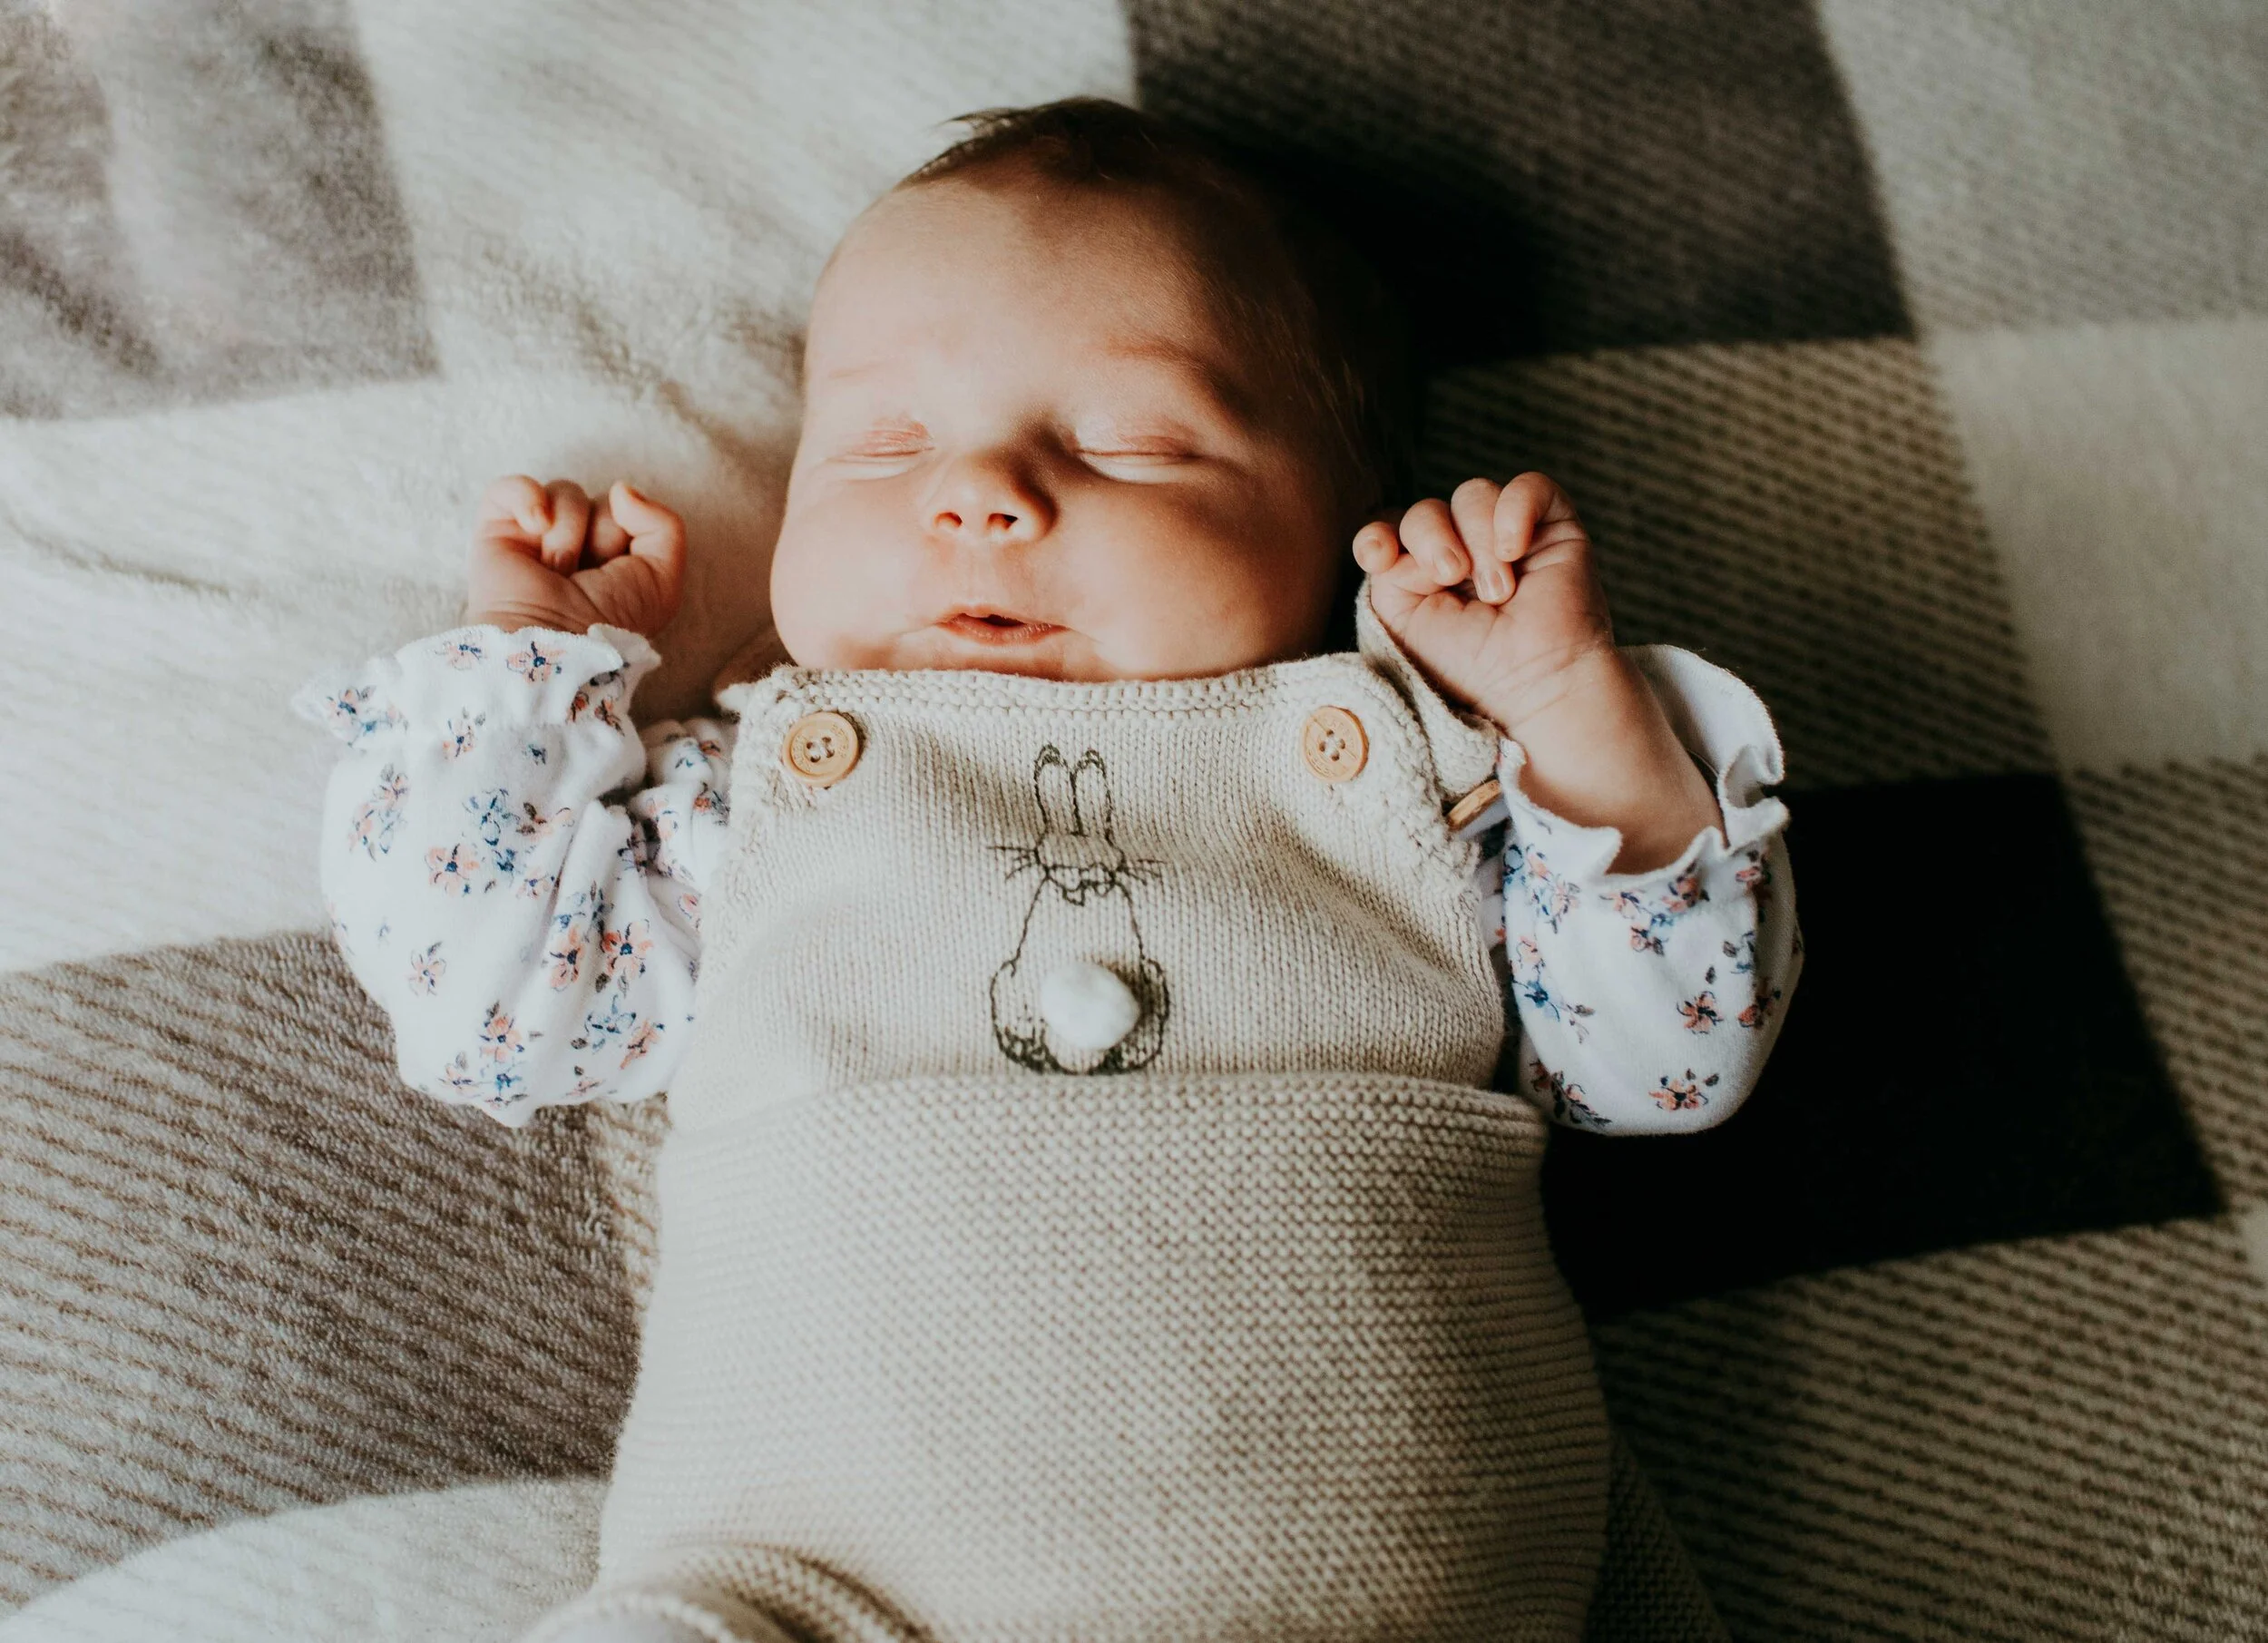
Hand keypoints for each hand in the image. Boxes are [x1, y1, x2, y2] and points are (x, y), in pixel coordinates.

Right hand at [464, 476, 685, 638]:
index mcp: (613, 556)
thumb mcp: (662, 580)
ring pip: (565, 492)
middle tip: (584, 575)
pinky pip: (512, 487)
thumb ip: (665, 526)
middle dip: (602, 534)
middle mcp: (576, 543)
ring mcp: (535, 534)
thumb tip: (621, 490)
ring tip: (557, 570)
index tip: (618, 571)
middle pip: (601, 500)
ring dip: (568, 533)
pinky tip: (535, 528)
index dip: (630, 534)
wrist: (555, 641)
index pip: (630, 511)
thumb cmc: (608, 621)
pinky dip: (526, 498)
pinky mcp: (497, 528)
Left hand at [1354, 473, 1720, 871]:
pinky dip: (1514, 510)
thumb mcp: (1404, 623)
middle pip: (1427, 510)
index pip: (1391, 531)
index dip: (1378, 535)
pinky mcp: (1553, 526)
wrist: (1536, 684)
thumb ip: (1386, 573)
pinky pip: (1530, 485)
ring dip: (1478, 541)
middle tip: (1451, 578)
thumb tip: (1401, 540)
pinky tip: (1514, 550)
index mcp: (1424, 574)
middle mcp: (1464, 550)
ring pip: (1473, 494)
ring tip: (1498, 591)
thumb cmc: (1471, 666)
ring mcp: (1508, 535)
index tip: (1377, 557)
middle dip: (1430, 538)